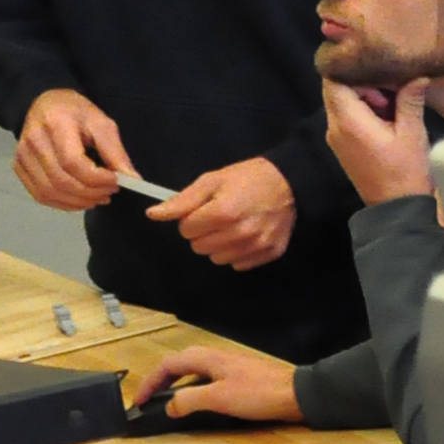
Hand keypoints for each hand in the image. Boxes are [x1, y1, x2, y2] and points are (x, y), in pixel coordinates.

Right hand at [13, 89, 133, 211]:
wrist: (47, 104)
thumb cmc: (77, 113)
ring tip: (98, 198)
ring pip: (48, 191)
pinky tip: (80, 200)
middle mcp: (34, 142)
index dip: (96, 178)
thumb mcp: (102, 124)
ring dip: (77, 202)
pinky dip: (62, 203)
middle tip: (110, 192)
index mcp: (56, 125)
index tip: (116, 181)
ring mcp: (22, 155)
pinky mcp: (19, 166)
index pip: (72, 162)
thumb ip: (115, 152)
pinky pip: (39, 194)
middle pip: (61, 180)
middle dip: (90, 193)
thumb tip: (132, 179)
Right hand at [135, 342, 299, 423]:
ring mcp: (229, 365)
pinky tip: (198, 402)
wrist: (297, 395)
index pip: (168, 365)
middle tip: (149, 398)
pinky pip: (207, 379)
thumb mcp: (218, 399)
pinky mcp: (240, 376)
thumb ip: (189, 400)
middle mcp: (216, 357)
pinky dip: (194, 388)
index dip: (150, 382)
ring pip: (193, 371)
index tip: (139, 400)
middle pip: (178, 364)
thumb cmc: (261, 393)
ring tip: (168, 401)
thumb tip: (169, 405)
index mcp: (208, 358)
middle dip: (161, 380)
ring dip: (177, 384)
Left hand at [152, 155, 295, 269]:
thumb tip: (153, 215)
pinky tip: (246, 237)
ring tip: (232, 228)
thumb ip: (182, 201)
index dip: (191, 218)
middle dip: (203, 233)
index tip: (205, 209)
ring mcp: (256, 246)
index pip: (186, 230)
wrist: (290, 183)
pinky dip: (238, 253)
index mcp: (223, 213)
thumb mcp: (211, 181)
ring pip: (217, 259)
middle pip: (199, 247)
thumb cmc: (247, 178)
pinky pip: (238, 265)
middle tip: (218, 218)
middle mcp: (240, 234)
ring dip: (219, 245)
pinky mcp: (270, 253)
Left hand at [324, 79, 435, 207]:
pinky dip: (362, 109)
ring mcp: (336, 138)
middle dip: (360, 80)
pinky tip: (387, 114)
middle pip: (335, 90)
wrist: (396, 208)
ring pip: (341, 102)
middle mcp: (335, 127)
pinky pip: (346, 117)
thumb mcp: (413, 133)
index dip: (350, 68)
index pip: (334, 80)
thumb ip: (410, 101)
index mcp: (349, 120)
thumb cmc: (406, 171)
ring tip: (392, 97)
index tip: (373, 63)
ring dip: (363, 95)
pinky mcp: (343, 146)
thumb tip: (417, 75)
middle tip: (389, 80)